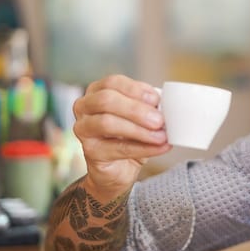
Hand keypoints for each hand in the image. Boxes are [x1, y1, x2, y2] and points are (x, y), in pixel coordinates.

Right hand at [72, 74, 170, 197]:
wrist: (119, 168)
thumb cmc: (129, 136)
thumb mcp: (140, 116)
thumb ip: (148, 107)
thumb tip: (166, 105)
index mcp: (97, 91)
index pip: (113, 82)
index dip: (135, 89)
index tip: (156, 99)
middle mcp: (84, 107)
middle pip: (106, 100)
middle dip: (136, 110)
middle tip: (159, 120)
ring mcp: (83, 129)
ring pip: (107, 123)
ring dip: (139, 130)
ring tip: (161, 136)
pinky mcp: (90, 151)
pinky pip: (118, 148)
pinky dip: (143, 148)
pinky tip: (159, 147)